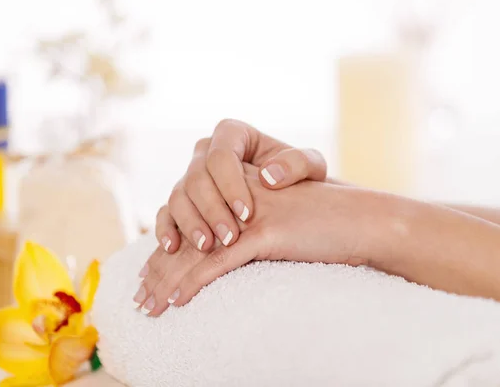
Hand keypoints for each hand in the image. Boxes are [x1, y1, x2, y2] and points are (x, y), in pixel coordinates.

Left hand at [139, 164, 374, 316]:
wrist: (360, 219)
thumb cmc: (321, 225)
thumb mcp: (275, 223)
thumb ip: (245, 230)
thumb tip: (220, 251)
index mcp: (232, 193)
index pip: (187, 223)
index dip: (163, 252)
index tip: (146, 276)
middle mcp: (233, 198)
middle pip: (183, 237)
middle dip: (158, 272)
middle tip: (140, 300)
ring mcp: (247, 214)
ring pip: (194, 251)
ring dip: (168, 283)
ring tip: (150, 308)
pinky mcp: (263, 233)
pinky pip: (219, 263)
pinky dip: (194, 284)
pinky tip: (177, 302)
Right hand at [155, 119, 327, 253]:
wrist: (288, 201)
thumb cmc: (299, 181)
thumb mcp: (312, 167)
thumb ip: (299, 163)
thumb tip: (268, 175)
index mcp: (232, 135)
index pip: (220, 156)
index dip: (230, 185)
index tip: (248, 214)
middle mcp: (205, 153)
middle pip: (195, 178)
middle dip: (211, 209)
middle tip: (230, 237)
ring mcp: (189, 178)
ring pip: (177, 197)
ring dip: (190, 223)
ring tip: (207, 246)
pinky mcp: (181, 203)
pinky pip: (165, 214)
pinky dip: (165, 230)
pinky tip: (174, 247)